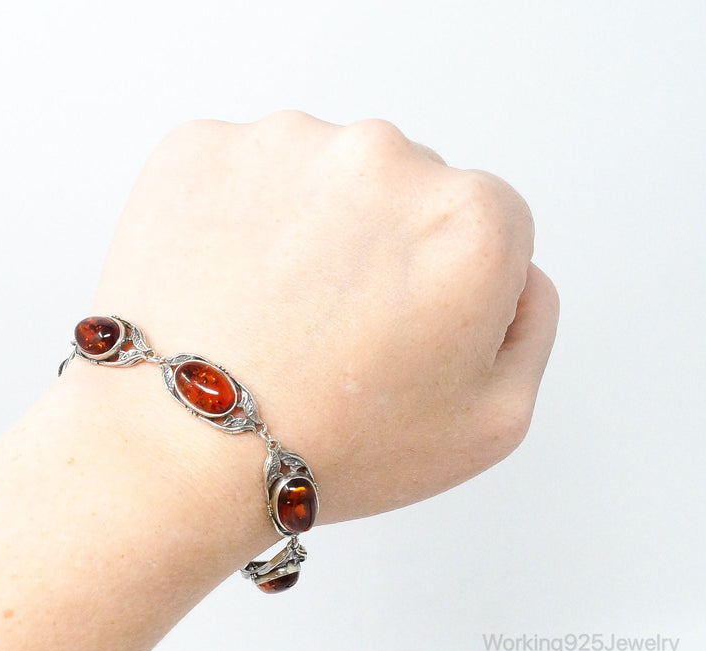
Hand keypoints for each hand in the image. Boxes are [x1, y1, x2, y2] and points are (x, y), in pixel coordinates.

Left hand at [93, 111, 558, 522]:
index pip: (487, 223)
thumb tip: (514, 267)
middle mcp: (383, 156)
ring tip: (266, 312)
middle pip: (401, 188)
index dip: (446, 285)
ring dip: (303, 225)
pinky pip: (238, 172)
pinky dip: (233, 216)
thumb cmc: (333, 448)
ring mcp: (283, 143)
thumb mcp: (495, 422)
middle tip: (327, 329)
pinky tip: (221, 285)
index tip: (400, 331)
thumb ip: (531, 322)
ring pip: (316, 174)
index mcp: (470, 218)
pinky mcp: (200, 146)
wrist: (176, 450)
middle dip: (377, 245)